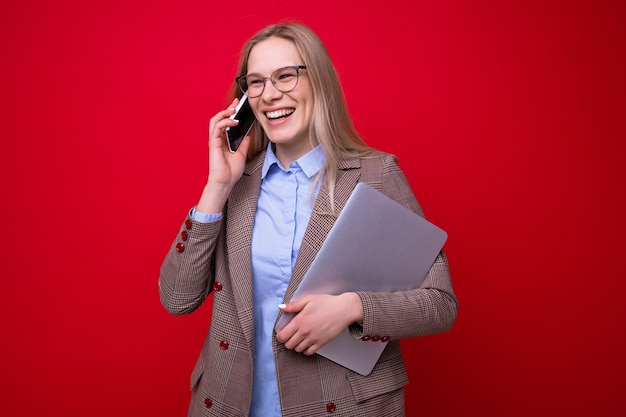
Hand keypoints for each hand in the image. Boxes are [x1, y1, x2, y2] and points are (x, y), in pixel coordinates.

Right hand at [197, 98, 251, 212]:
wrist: (225, 182)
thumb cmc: (230, 171)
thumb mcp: (241, 154)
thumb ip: (244, 143)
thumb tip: (248, 135)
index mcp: (222, 141)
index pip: (224, 122)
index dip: (230, 112)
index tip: (238, 105)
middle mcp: (217, 139)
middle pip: (219, 118)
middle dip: (227, 109)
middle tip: (236, 103)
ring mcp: (214, 141)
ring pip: (215, 120)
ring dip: (224, 113)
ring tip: (234, 110)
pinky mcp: (213, 143)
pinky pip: (217, 128)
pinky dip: (225, 122)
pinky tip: (233, 121)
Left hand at [276, 293, 362, 355]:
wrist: (344, 309)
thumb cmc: (328, 303)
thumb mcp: (309, 299)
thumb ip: (293, 305)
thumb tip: (281, 307)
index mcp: (300, 320)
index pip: (282, 336)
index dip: (280, 335)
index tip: (283, 333)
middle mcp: (305, 331)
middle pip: (288, 345)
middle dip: (288, 341)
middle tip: (291, 335)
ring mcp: (313, 338)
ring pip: (297, 349)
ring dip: (296, 345)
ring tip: (300, 338)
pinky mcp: (321, 343)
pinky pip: (309, 352)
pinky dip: (306, 350)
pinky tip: (307, 343)